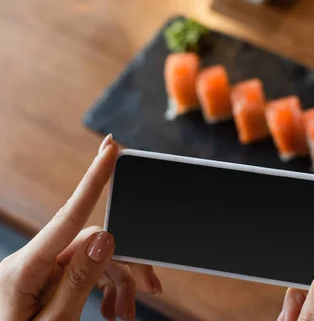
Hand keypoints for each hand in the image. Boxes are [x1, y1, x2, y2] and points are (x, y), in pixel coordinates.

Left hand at [0, 135, 162, 320]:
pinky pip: (80, 273)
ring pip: (91, 260)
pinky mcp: (42, 281)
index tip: (110, 147)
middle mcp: (30, 263)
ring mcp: (36, 272)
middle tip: (151, 287)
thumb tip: (106, 237)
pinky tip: (112, 309)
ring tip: (126, 312)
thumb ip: (78, 280)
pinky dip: (102, 289)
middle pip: (91, 245)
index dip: (94, 178)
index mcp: (23, 270)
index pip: (68, 216)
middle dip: (124, 265)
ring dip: (116, 283)